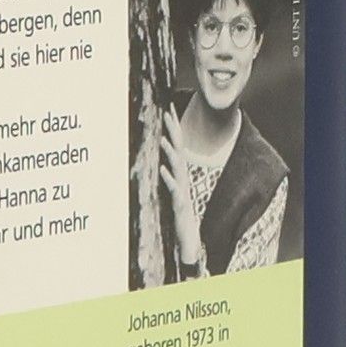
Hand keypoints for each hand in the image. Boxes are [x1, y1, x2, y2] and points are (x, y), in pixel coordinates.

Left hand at [157, 109, 204, 269]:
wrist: (188, 239)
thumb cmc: (177, 214)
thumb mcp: (170, 190)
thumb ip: (166, 174)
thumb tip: (158, 159)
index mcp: (179, 173)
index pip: (177, 145)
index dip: (173, 127)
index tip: (167, 107)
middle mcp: (182, 178)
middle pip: (178, 150)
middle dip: (173, 131)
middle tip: (167, 111)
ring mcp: (182, 190)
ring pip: (177, 167)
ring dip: (171, 152)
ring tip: (164, 138)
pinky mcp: (180, 205)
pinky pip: (174, 190)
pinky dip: (168, 179)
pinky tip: (163, 169)